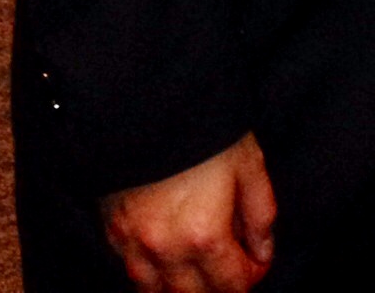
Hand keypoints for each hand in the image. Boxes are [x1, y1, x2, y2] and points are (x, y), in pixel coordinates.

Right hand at [102, 132, 274, 291]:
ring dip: (180, 288)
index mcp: (205, 235)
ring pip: (157, 292)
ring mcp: (134, 244)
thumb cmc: (204, 127)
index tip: (256, 262)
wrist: (148, 100)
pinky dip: (149, 276)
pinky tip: (163, 262)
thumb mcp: (248, 163)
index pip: (232, 283)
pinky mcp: (112, 231)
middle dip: (217, 288)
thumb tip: (262, 248)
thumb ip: (259, 213)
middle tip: (229, 269)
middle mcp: (167, 250)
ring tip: (197, 272)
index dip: (251, 276)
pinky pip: (130, 273)